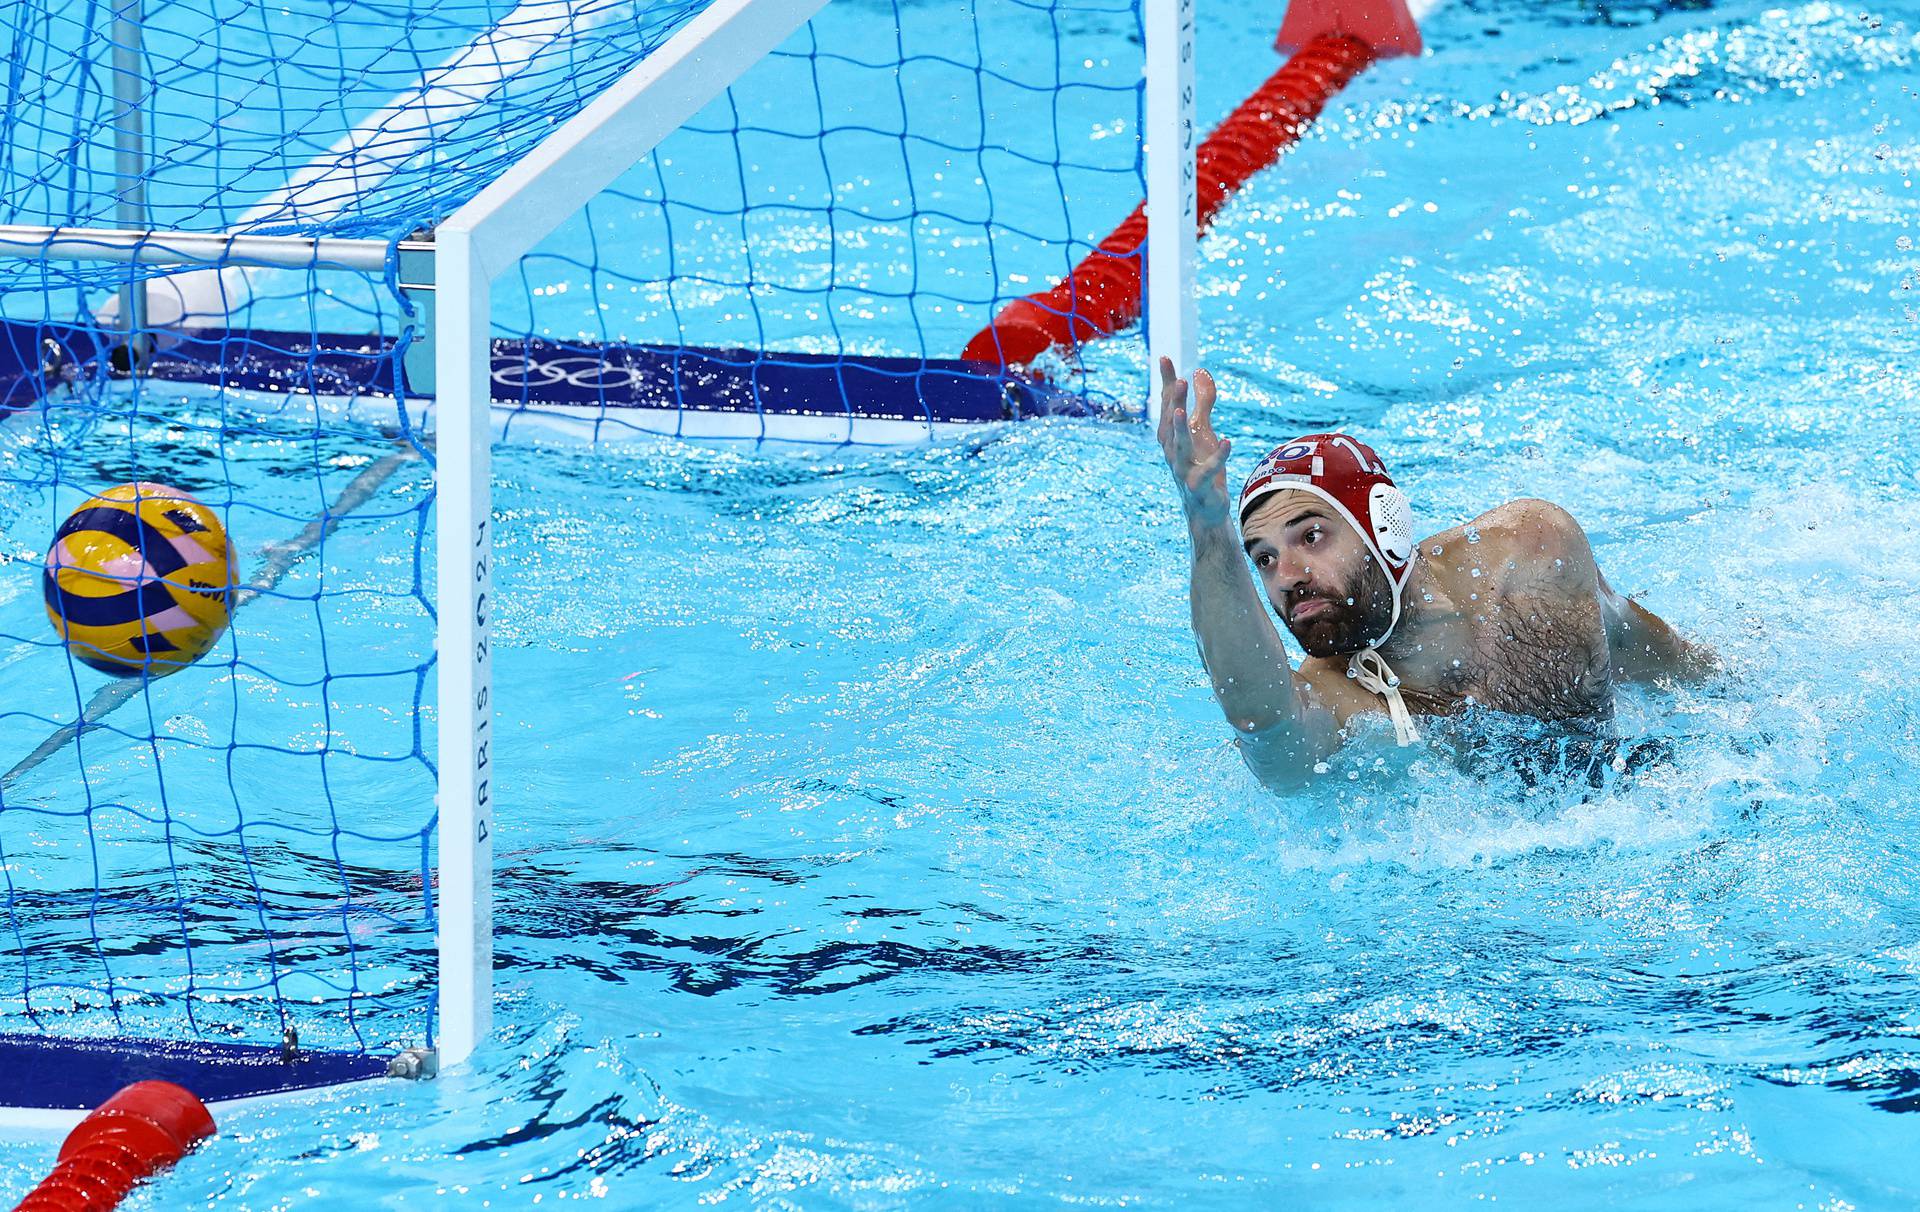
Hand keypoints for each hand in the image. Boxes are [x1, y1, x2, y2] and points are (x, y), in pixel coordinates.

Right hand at [1155, 357, 1231, 522]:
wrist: (1205, 509)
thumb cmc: (1201, 466)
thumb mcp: (1204, 431)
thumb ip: (1203, 402)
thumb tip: (1200, 371)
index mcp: (1172, 437)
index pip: (1167, 405)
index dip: (1165, 382)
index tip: (1164, 357)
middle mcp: (1172, 451)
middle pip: (1170, 424)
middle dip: (1172, 403)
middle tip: (1178, 380)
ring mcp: (1183, 470)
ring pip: (1179, 448)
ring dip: (1180, 430)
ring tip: (1181, 411)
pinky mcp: (1199, 486)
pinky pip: (1207, 471)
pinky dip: (1217, 458)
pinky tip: (1228, 442)